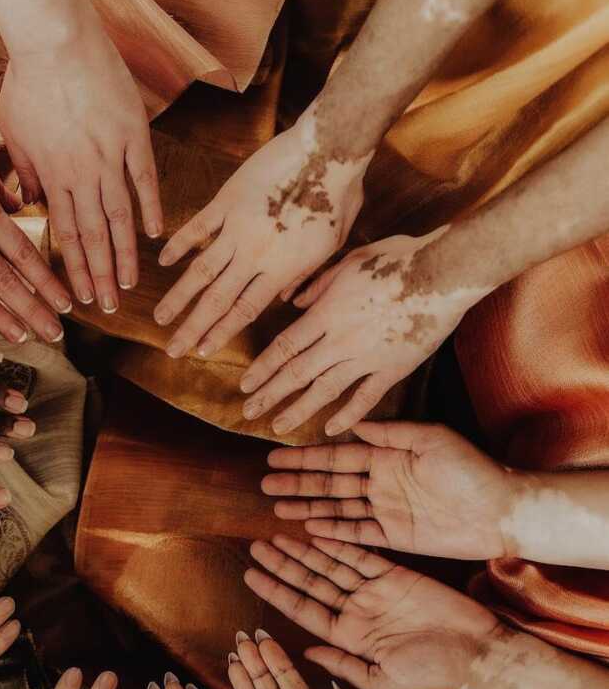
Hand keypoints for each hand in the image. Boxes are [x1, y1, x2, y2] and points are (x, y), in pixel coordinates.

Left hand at [0, 14, 161, 312]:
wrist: (55, 39)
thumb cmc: (26, 80)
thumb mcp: (11, 129)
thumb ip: (22, 171)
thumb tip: (28, 204)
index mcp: (53, 176)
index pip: (67, 234)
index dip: (75, 269)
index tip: (82, 297)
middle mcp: (83, 174)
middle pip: (95, 236)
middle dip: (101, 276)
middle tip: (109, 308)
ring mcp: (111, 156)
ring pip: (120, 217)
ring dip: (125, 255)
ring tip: (130, 284)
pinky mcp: (134, 134)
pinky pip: (145, 179)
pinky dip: (151, 207)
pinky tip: (156, 235)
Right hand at [153, 106, 369, 359]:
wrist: (328, 151)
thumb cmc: (339, 196)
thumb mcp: (332, 246)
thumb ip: (306, 275)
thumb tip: (286, 298)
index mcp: (281, 269)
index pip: (244, 312)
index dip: (220, 334)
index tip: (202, 351)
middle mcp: (254, 255)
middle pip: (216, 301)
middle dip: (192, 328)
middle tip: (172, 349)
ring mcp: (237, 227)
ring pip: (200, 271)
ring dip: (178, 297)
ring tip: (159, 316)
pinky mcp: (228, 199)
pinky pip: (198, 227)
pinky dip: (179, 244)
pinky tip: (163, 261)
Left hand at [240, 232, 489, 436]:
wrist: (443, 273)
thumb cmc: (397, 259)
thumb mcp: (349, 261)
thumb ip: (318, 284)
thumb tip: (293, 301)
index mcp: (326, 314)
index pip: (284, 347)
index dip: (262, 368)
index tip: (244, 385)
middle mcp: (340, 341)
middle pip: (296, 373)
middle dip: (270, 395)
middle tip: (248, 413)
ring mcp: (366, 358)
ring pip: (325, 391)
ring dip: (298, 410)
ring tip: (278, 427)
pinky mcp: (393, 369)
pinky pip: (366, 397)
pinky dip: (348, 415)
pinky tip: (330, 429)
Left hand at [245, 535, 500, 688]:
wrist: (477, 654)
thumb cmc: (432, 675)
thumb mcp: (382, 680)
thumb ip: (343, 665)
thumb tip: (306, 652)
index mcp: (349, 638)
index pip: (303, 610)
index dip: (276, 593)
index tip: (250, 577)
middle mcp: (357, 612)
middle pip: (310, 584)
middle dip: (282, 566)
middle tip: (255, 547)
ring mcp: (375, 592)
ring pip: (330, 566)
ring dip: (304, 552)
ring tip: (275, 535)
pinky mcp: (396, 574)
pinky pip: (361, 555)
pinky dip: (339, 543)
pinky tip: (316, 531)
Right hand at [263, 422, 513, 559]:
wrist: (501, 510)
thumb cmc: (471, 470)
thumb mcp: (431, 439)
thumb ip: (390, 433)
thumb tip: (351, 424)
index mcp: (388, 456)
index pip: (338, 456)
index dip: (306, 458)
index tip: (276, 457)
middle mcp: (381, 482)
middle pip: (330, 483)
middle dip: (297, 483)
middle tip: (264, 484)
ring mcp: (386, 510)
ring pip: (336, 508)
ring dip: (307, 507)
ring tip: (277, 506)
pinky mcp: (394, 537)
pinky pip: (355, 533)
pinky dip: (331, 531)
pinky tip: (307, 528)